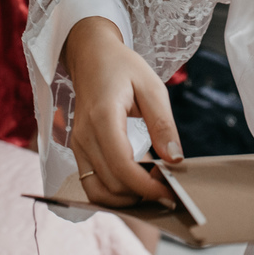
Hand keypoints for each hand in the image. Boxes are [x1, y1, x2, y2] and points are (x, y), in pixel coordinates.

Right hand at [63, 17, 182, 207]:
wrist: (91, 55)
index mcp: (103, 117)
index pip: (122, 167)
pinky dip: (112, 192)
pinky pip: (91, 183)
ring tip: (150, 186)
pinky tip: (133, 182)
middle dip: (141, 194)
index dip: (147, 187)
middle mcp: (85, 135)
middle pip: (111, 185)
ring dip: (125, 199)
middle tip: (166, 186)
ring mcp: (77, 145)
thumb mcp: (152, 87)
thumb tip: (175, 159)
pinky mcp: (78, 150)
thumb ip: (163, 124)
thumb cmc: (123, 67)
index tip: (170, 191)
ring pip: (98, 191)